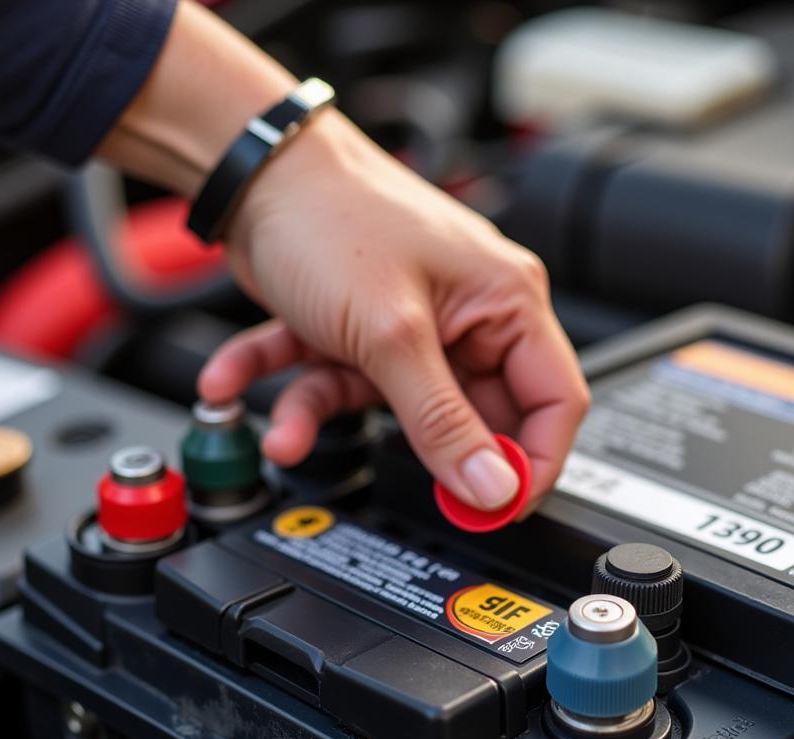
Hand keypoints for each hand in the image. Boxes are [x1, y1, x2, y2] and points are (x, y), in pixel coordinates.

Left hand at [198, 111, 588, 512]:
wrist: (255, 173)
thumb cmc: (333, 214)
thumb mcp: (392, 335)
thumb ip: (442, 421)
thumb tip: (492, 486)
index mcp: (505, 303)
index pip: (553, 402)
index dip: (533, 463)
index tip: (497, 508)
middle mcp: (467, 317)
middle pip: (474, 417)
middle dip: (426, 451)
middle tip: (407, 486)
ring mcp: (413, 327)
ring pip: (392, 408)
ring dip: (330, 416)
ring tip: (284, 431)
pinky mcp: (363, 333)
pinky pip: (339, 383)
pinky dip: (294, 391)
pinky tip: (240, 384)